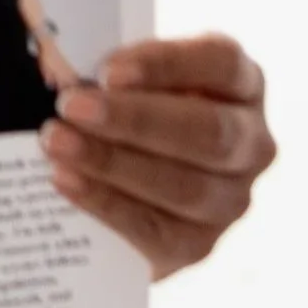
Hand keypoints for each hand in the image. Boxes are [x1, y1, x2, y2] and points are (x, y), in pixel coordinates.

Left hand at [42, 33, 274, 278]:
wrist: (125, 192)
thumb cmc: (126, 114)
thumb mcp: (129, 82)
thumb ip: (112, 73)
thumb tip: (66, 67)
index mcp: (241, 84)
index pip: (221, 63)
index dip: (167, 64)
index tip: (108, 71)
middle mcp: (250, 141)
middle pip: (209, 130)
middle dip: (134, 119)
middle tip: (71, 106)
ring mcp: (232, 198)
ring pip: (186, 186)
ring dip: (113, 163)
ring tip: (56, 143)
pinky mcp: (200, 244)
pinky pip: (157, 229)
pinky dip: (106, 203)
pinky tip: (65, 180)